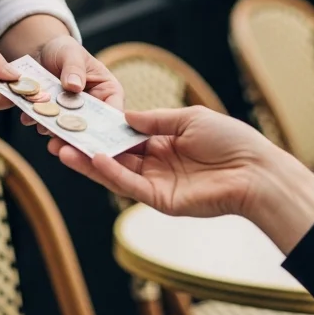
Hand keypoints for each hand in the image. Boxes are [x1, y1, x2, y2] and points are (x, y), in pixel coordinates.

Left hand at [17, 34, 122, 131]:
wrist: (41, 51)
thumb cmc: (64, 49)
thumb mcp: (71, 53)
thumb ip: (74, 68)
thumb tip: (74, 86)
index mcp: (108, 92)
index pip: (113, 114)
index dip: (106, 129)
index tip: (91, 137)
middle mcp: (93, 108)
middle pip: (90, 130)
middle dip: (76, 139)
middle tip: (62, 148)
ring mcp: (73, 115)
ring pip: (68, 131)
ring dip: (55, 133)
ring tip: (42, 127)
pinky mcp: (54, 118)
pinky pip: (48, 126)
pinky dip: (39, 123)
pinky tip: (28, 117)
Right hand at [49, 106, 270, 218]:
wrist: (255, 170)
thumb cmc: (229, 139)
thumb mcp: (188, 118)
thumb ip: (154, 119)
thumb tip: (124, 113)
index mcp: (164, 141)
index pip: (126, 134)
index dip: (102, 127)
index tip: (79, 116)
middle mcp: (157, 162)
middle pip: (115, 154)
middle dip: (86, 145)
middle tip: (58, 136)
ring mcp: (157, 182)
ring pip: (115, 171)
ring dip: (89, 161)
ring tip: (63, 148)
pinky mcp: (161, 200)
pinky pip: (130, 185)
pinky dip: (110, 173)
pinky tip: (93, 159)